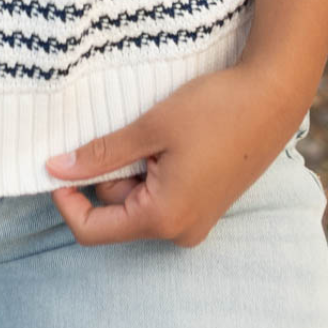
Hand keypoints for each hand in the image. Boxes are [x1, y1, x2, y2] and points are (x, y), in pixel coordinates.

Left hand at [44, 61, 306, 247]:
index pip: (92, 229)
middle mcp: (180, 230)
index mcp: (163, 219)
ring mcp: (195, 219)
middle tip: (128, 126)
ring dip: (133, 162)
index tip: (54, 161)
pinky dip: (153, 164)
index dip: (65, 198)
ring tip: (155, 127)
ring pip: (138, 196)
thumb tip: (55, 169)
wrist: (272, 97)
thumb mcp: (150, 128)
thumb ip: (101, 154)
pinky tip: (170, 134)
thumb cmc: (214, 110)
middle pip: (116, 208)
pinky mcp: (205, 202)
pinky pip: (161, 190)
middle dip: (110, 168)